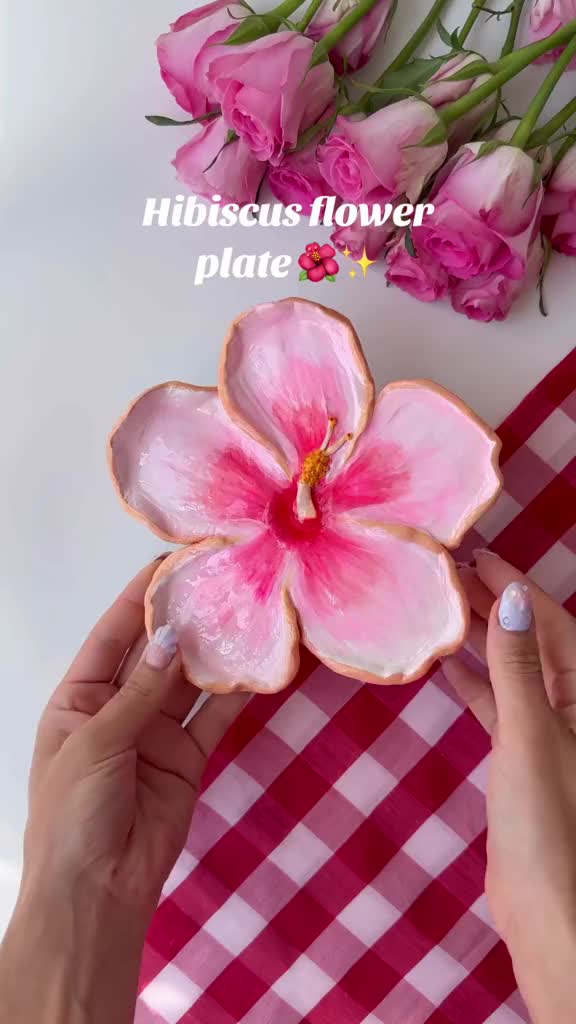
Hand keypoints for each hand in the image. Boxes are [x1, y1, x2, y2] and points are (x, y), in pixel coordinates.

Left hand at [0, 555, 247, 1023]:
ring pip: (188, 682)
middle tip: (219, 580)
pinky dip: (234, 694)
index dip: (138, 600)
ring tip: (244, 611)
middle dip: (183, 619)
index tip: (169, 564)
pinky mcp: (187, 757)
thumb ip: (140, 691)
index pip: (111, 637)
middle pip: (154, 653)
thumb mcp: (97, 743)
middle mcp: (117, 708)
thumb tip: (171, 637)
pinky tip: (257, 665)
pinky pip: (213, 718)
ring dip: (212, 652)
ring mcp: (155, 733)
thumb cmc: (73, 814)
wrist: (96, 894)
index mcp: (78, 699)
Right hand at [444, 550, 575, 1023]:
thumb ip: (517, 666)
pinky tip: (446, 666)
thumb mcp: (528, 733)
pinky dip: (475, 683)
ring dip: (479, 641)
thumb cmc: (546, 821)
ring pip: (513, 671)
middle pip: (532, 642)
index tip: (475, 554)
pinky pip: (500, 705)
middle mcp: (573, 707)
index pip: (552, 624)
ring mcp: (549, 733)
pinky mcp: (525, 759)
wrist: (547, 908)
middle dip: (493, 607)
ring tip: (439, 609)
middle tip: (448, 573)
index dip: (514, 587)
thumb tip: (510, 597)